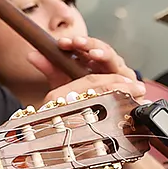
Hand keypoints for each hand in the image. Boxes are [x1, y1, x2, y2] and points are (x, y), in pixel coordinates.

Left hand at [29, 36, 144, 101]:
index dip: (75, 43)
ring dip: (104, 56)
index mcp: (96, 61)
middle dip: (89, 45)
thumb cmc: (86, 101)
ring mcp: (125, 77)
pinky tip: (113, 78)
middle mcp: (111, 66)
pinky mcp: (135, 91)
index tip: (61, 43)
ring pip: (116, 62)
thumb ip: (51, 69)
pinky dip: (120, 80)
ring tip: (93, 54)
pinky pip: (127, 83)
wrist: (106, 126)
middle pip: (102, 50)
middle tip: (76, 42)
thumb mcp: (65, 85)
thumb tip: (32, 54)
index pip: (86, 47)